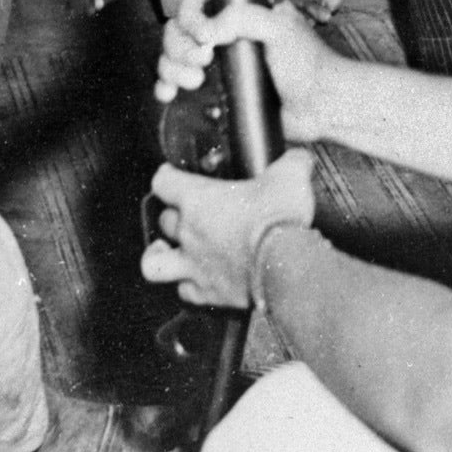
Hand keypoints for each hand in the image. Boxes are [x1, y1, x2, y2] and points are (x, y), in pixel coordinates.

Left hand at [141, 148, 316, 309]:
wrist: (286, 265)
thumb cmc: (280, 219)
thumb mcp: (291, 175)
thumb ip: (291, 162)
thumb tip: (298, 159)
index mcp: (200, 199)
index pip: (164, 183)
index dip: (166, 176)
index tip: (171, 175)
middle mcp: (189, 232)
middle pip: (162, 220)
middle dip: (172, 214)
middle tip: (185, 212)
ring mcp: (195, 265)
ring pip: (154, 263)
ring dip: (157, 256)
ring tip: (165, 251)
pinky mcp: (208, 292)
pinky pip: (186, 291)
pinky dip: (189, 285)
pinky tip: (200, 280)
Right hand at [155, 0, 336, 143]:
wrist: (320, 106)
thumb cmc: (309, 63)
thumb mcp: (280, 27)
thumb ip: (244, 17)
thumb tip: (204, 31)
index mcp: (240, 13)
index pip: (198, 1)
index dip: (191, 14)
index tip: (203, 33)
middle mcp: (224, 36)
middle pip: (178, 30)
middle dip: (181, 46)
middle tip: (204, 60)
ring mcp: (217, 64)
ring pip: (172, 56)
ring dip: (172, 67)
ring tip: (196, 80)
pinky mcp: (214, 91)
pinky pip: (175, 85)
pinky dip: (164, 87)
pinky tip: (169, 94)